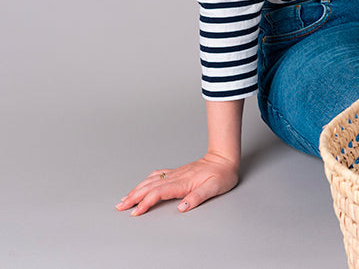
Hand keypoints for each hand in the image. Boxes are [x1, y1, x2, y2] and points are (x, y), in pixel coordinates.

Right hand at [116, 151, 238, 215]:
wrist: (225, 159)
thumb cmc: (222, 174)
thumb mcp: (214, 188)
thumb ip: (198, 197)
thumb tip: (181, 207)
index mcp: (183, 182)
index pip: (158, 193)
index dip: (145, 203)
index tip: (136, 212)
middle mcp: (176, 177)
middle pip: (149, 187)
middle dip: (133, 197)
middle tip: (120, 206)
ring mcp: (176, 173)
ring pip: (151, 181)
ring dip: (136, 189)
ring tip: (124, 198)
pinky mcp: (177, 172)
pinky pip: (157, 175)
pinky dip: (146, 181)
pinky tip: (141, 184)